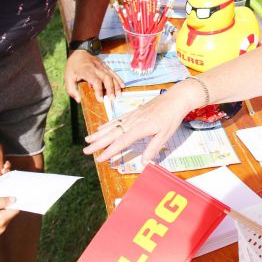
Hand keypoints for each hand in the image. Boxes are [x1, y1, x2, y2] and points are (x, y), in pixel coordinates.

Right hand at [0, 197, 19, 238]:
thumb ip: (1, 201)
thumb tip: (14, 199)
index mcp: (1, 220)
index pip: (15, 209)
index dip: (15, 202)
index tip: (11, 195)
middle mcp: (2, 227)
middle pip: (11, 213)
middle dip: (6, 205)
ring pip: (6, 217)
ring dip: (2, 210)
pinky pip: (1, 221)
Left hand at [64, 49, 122, 101]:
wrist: (80, 51)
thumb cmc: (73, 66)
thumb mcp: (67, 77)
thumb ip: (71, 90)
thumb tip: (79, 100)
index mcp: (86, 71)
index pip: (95, 81)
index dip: (99, 90)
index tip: (100, 100)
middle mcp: (96, 68)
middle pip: (106, 78)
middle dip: (110, 89)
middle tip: (112, 99)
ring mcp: (102, 66)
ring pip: (111, 76)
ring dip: (116, 86)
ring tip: (119, 95)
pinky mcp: (105, 66)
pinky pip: (113, 73)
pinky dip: (119, 79)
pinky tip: (122, 86)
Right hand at [83, 83, 197, 163]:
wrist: (175, 98)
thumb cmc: (172, 117)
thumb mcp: (165, 135)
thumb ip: (153, 149)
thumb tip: (144, 164)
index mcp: (140, 128)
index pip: (121, 141)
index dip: (110, 151)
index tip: (99, 159)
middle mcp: (133, 121)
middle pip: (112, 133)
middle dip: (98, 143)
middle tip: (86, 151)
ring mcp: (132, 115)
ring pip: (112, 125)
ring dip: (99, 133)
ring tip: (87, 140)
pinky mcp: (133, 111)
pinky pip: (117, 119)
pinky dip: (107, 124)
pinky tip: (101, 128)